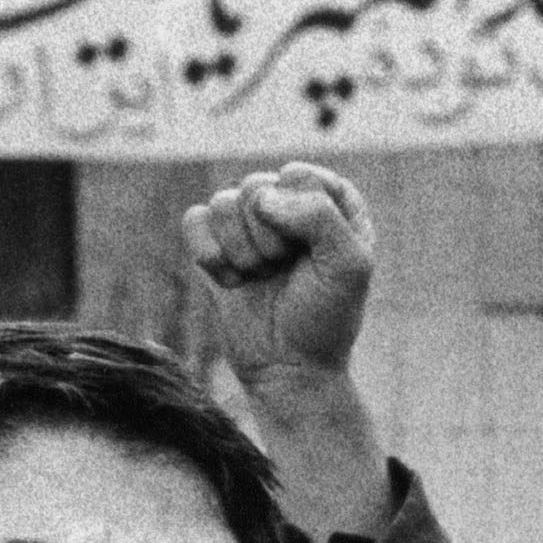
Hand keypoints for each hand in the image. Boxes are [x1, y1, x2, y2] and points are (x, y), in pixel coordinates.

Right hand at [183, 164, 374, 382]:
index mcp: (331, 198)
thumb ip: (319, 216)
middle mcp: (288, 201)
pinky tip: (233, 281)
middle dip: (267, 239)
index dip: (300, 218)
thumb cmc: (325, 317)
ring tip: (261, 278)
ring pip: (222, 202)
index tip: (312, 255)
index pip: (298, 174)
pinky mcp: (214, 242)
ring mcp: (248, 221)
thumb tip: (262, 198)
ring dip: (241, 252)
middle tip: (283, 270)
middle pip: (255, 185)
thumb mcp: (348, 266)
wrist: (288, 368)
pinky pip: (194, 219)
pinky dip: (209, 255)